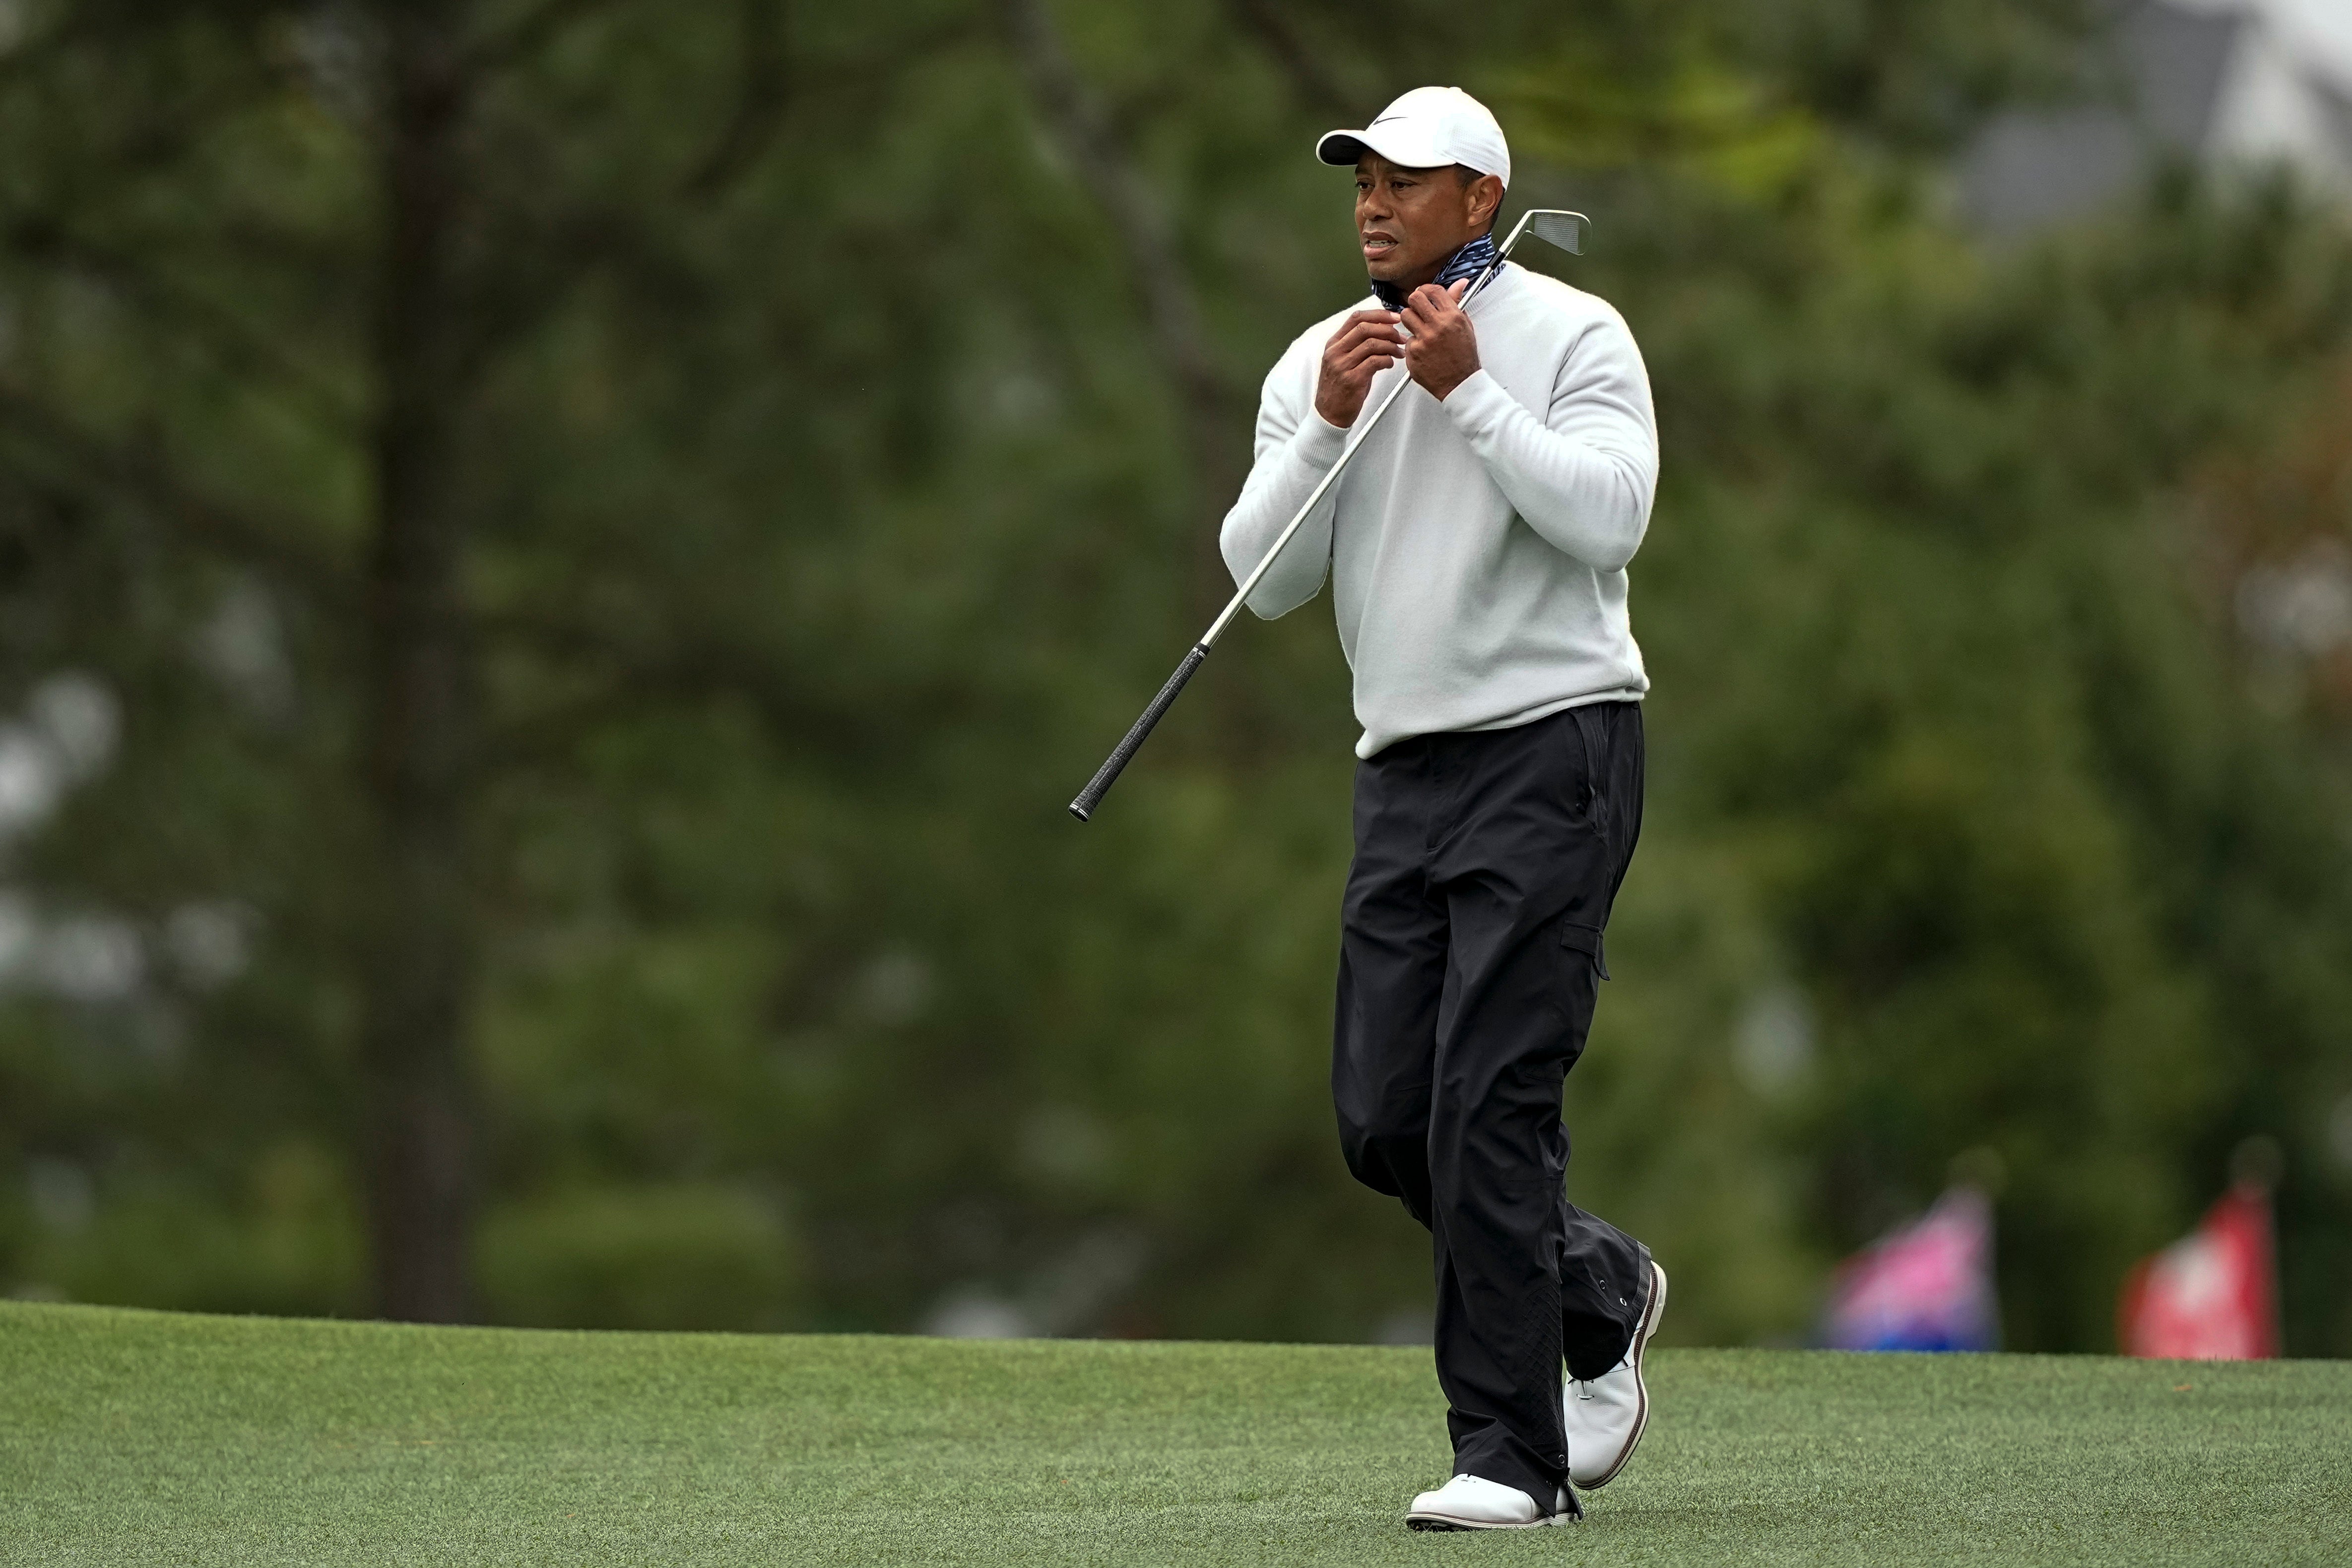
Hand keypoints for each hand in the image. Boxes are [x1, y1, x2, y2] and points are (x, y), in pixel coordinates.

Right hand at [1313, 309, 1404, 426]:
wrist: (1329, 414)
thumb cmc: (1340, 388)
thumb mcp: (1343, 362)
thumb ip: (1358, 346)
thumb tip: (1383, 332)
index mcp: (1334, 344)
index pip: (1356, 318)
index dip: (1378, 315)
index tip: (1394, 318)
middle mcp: (1336, 352)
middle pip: (1365, 327)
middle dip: (1388, 329)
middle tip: (1401, 337)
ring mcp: (1342, 365)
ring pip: (1372, 344)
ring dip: (1391, 346)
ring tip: (1399, 352)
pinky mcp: (1352, 379)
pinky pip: (1375, 362)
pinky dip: (1387, 360)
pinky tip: (1390, 364)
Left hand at [1402, 279, 1477, 400]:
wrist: (1460, 383)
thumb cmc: (1464, 356)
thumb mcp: (1465, 326)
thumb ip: (1457, 303)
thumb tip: (1460, 283)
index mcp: (1453, 317)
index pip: (1433, 290)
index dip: (1425, 289)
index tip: (1424, 294)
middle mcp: (1438, 326)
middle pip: (1415, 299)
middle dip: (1415, 302)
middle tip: (1417, 309)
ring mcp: (1424, 339)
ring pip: (1405, 316)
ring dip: (1410, 320)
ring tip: (1420, 330)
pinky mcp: (1413, 353)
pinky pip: (1407, 340)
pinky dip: (1413, 344)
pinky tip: (1424, 351)